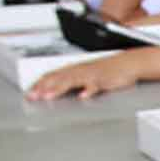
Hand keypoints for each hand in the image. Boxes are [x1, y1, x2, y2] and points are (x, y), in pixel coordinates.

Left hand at [26, 54, 140, 100]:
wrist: (129, 63)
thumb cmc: (109, 70)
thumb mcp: (89, 74)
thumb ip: (75, 81)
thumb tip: (59, 87)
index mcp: (75, 69)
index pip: (53, 75)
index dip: (40, 83)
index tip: (30, 92)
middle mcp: (81, 71)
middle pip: (59, 78)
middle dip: (44, 87)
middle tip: (33, 96)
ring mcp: (92, 75)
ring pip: (72, 81)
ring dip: (59, 89)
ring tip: (48, 96)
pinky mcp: (105, 80)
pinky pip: (95, 85)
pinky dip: (88, 90)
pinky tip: (82, 96)